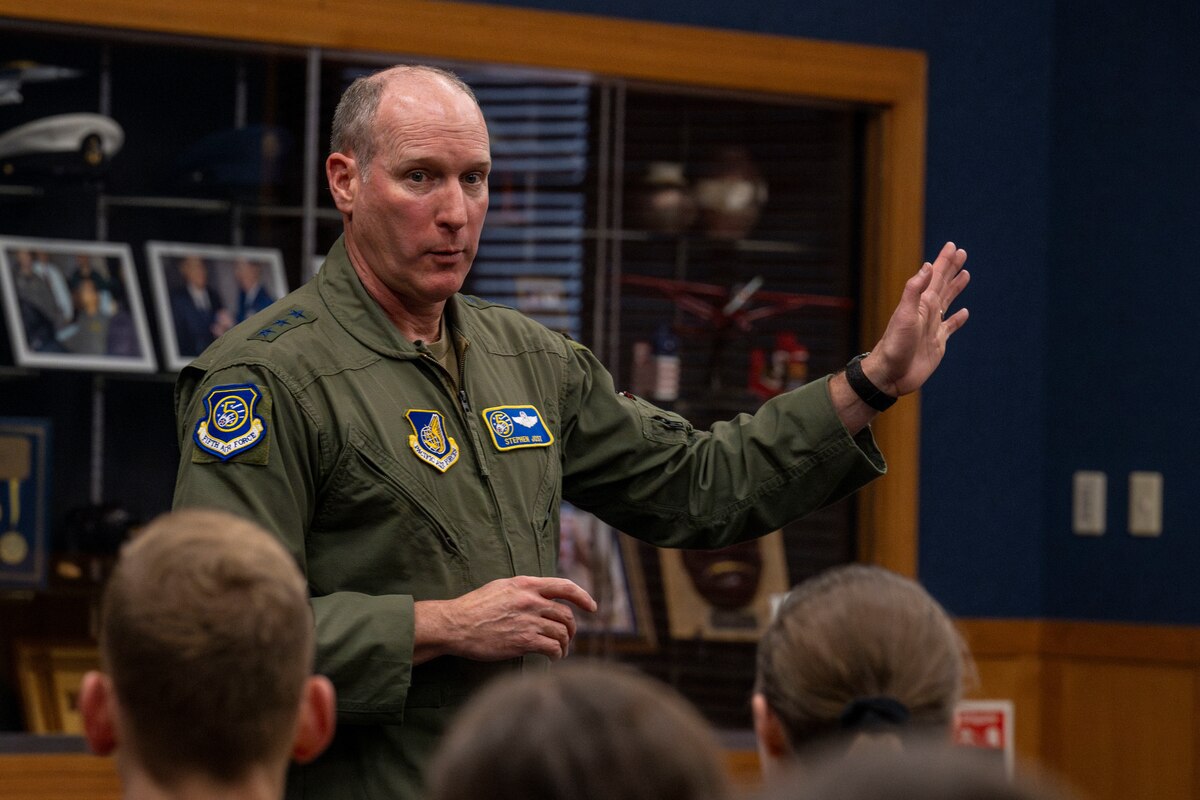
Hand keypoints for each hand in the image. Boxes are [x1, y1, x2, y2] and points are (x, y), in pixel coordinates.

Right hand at [414, 576, 597, 663]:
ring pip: (562, 632)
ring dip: (565, 644)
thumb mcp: (501, 587)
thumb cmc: (474, 608)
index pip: (564, 586)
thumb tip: (541, 596)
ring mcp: (529, 621)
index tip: (592, 607)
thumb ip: (523, 590)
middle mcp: (531, 600)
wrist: (456, 625)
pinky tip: (552, 658)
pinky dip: (557, 654)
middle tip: (568, 637)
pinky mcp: (524, 641)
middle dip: (572, 628)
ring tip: (560, 651)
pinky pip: (552, 648)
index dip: (583, 596)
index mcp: (526, 585)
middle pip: (566, 614)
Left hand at [862, 241, 969, 396]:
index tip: (953, 246)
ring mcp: (932, 327)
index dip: (944, 261)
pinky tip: (964, 313)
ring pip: (948, 302)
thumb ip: (914, 291)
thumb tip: (927, 266)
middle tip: (961, 252)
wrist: (890, 374)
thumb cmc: (895, 345)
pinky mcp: (937, 343)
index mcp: (921, 303)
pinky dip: (958, 319)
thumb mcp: (905, 315)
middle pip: (942, 285)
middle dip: (951, 268)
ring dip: (955, 288)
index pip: (935, 276)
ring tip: (965, 275)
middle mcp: (927, 312)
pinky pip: (950, 327)